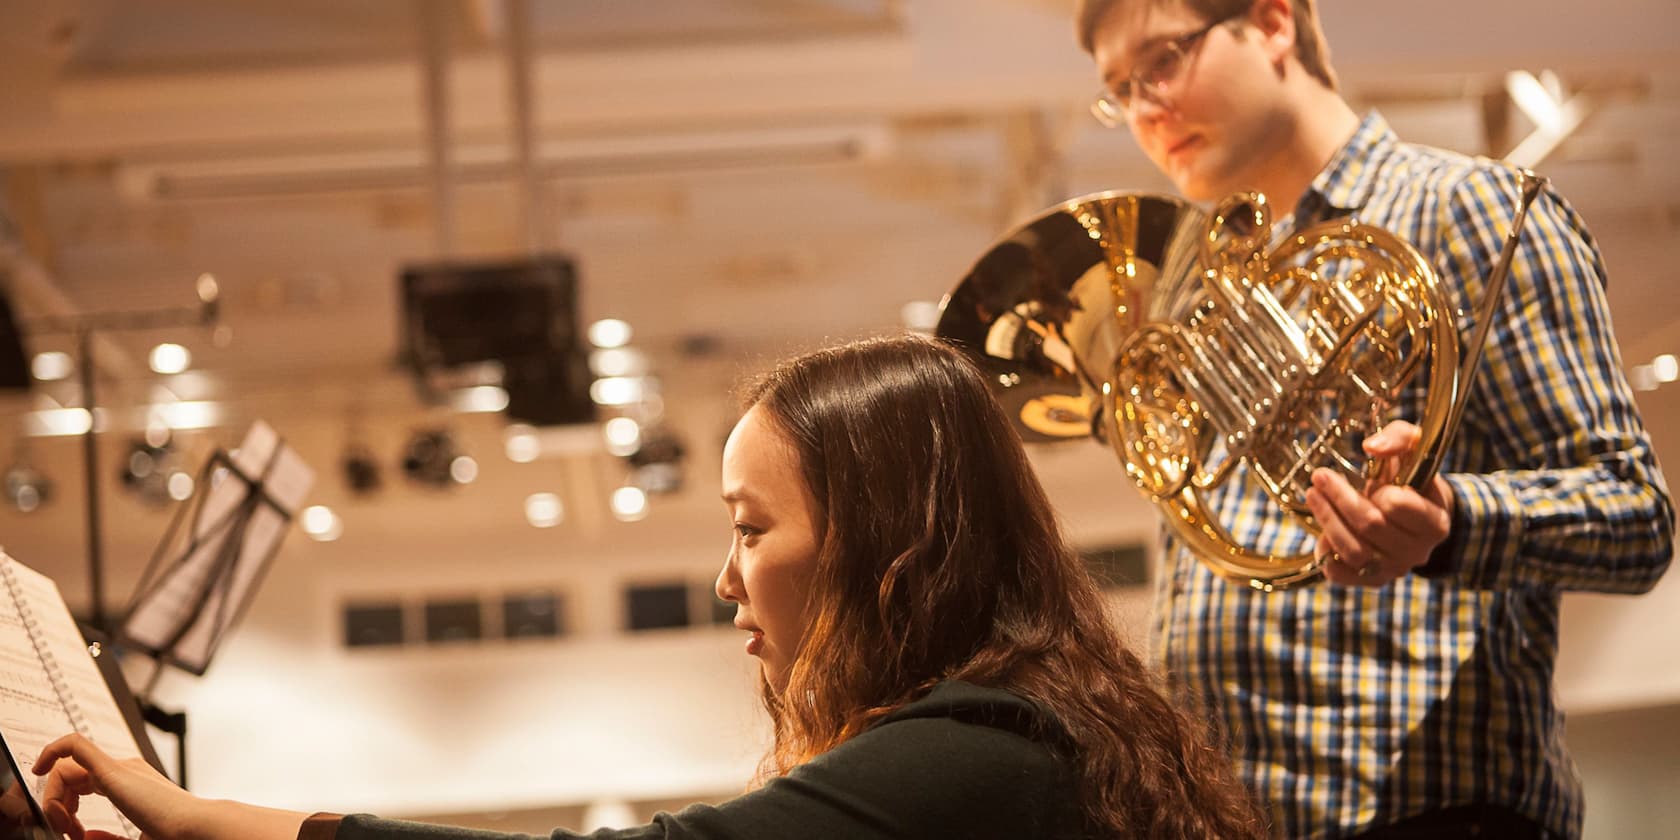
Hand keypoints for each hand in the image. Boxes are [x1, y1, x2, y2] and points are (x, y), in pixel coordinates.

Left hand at [34, 733, 193, 839]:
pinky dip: (52, 751)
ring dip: (54, 798)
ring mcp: (121, 768)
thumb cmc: (177, 834)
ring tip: (64, 825)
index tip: (76, 835)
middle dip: (58, 805)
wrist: (197, 829)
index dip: (68, 810)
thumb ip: (108, 838)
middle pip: (72, 776)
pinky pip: (74, 746)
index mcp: (133, 784)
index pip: (84, 784)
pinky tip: (38, 768)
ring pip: (67, 768)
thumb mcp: (135, 839)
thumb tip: (84, 835)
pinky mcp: (113, 770)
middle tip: (66, 832)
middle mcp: (127, 771)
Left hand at [1305, 421, 1453, 586]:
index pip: (1396, 505)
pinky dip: (1326, 553)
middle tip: (1319, 476)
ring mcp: (1395, 569)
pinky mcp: (1372, 580)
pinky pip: (1342, 574)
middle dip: (1339, 498)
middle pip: (1370, 526)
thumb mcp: (1414, 447)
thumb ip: (1398, 438)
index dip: (1377, 489)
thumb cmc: (1413, 477)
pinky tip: (1321, 531)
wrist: (1417, 515)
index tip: (1370, 477)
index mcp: (1434, 522)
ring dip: (1327, 520)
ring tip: (1313, 495)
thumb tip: (1371, 446)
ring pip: (1353, 551)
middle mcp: (1418, 551)